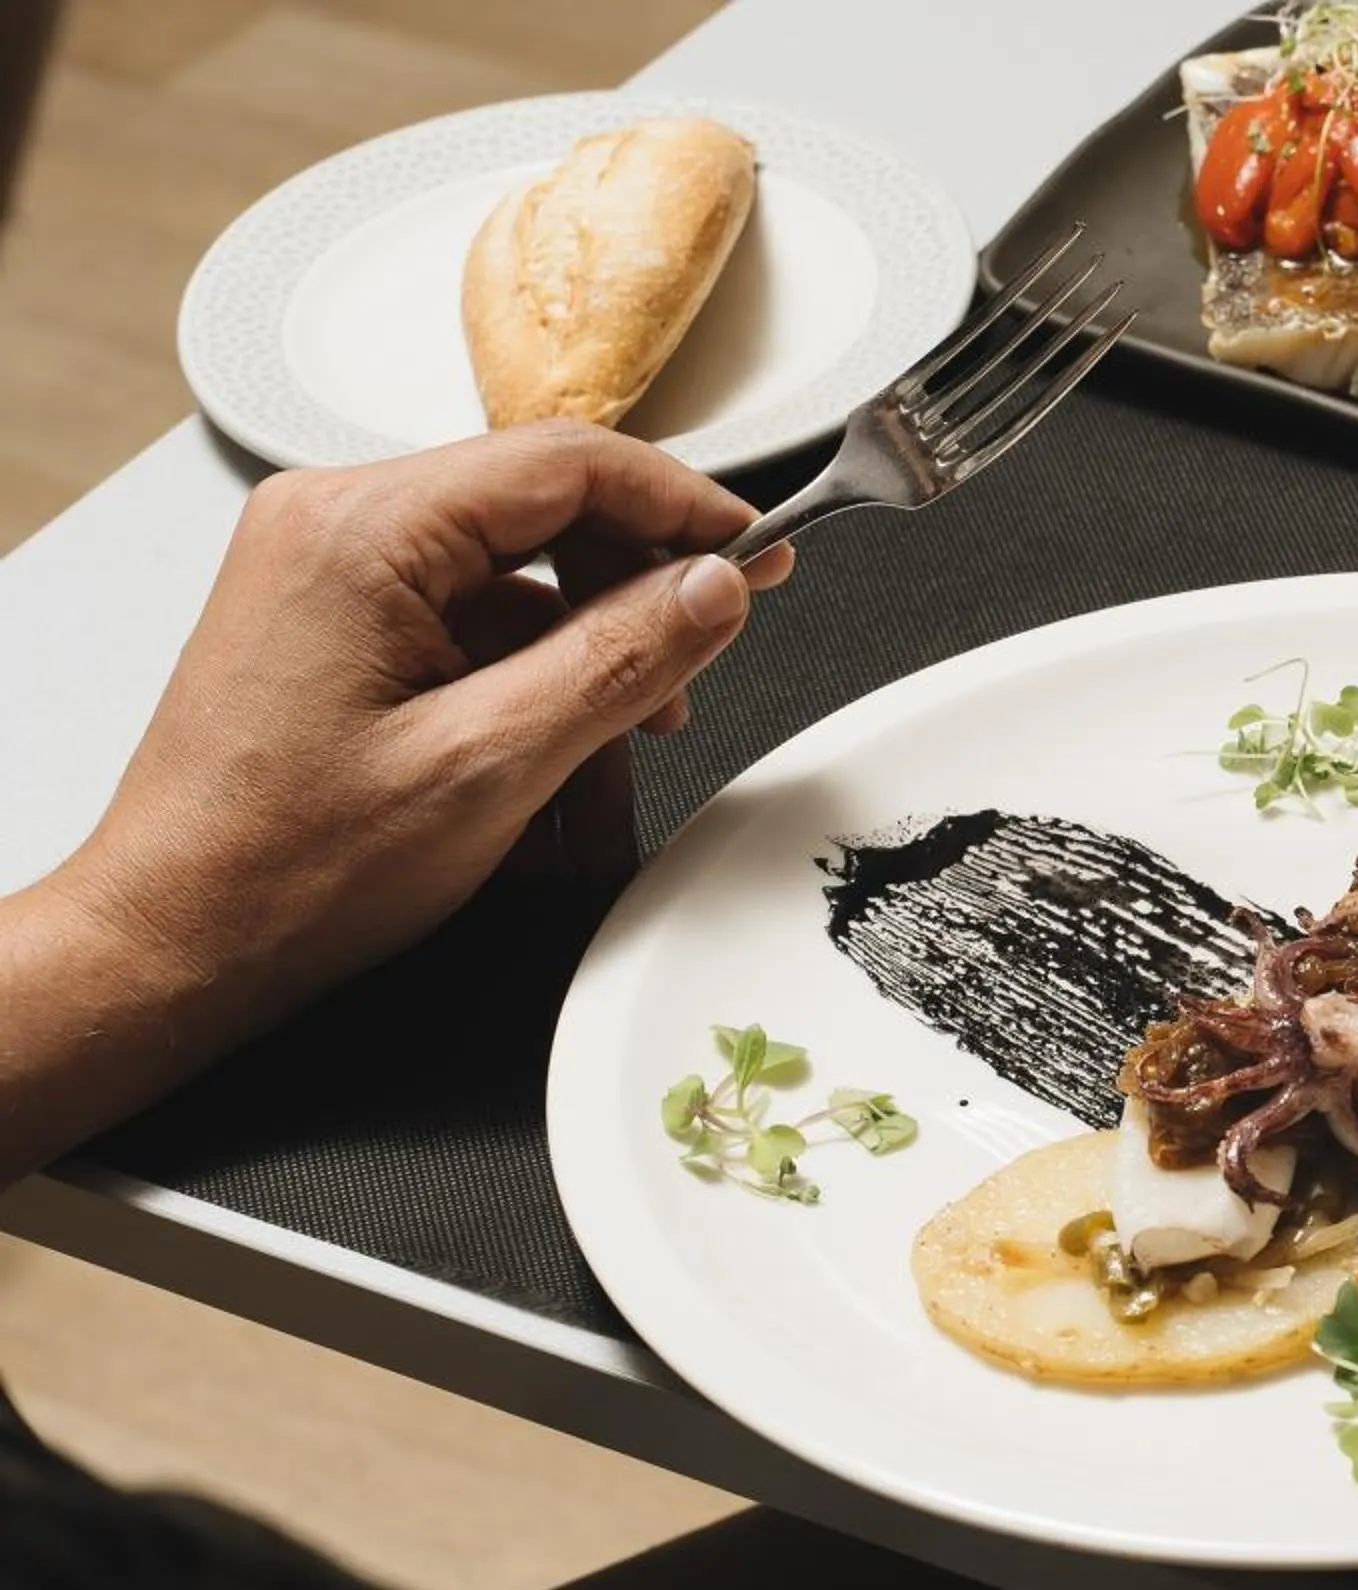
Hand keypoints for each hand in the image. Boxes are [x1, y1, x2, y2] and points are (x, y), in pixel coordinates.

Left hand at [47, 422, 789, 1034]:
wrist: (178, 940)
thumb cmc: (288, 866)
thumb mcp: (491, 764)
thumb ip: (618, 660)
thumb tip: (713, 588)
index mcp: (359, 528)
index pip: (564, 462)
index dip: (683, 506)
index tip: (760, 553)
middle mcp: (332, 523)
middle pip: (542, 508)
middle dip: (638, 585)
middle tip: (715, 646)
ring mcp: (329, 571)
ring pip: (515, 571)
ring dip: (593, 644)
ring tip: (638, 731)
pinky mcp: (336, 622)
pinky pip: (470, 617)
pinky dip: (535, 674)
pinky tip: (566, 749)